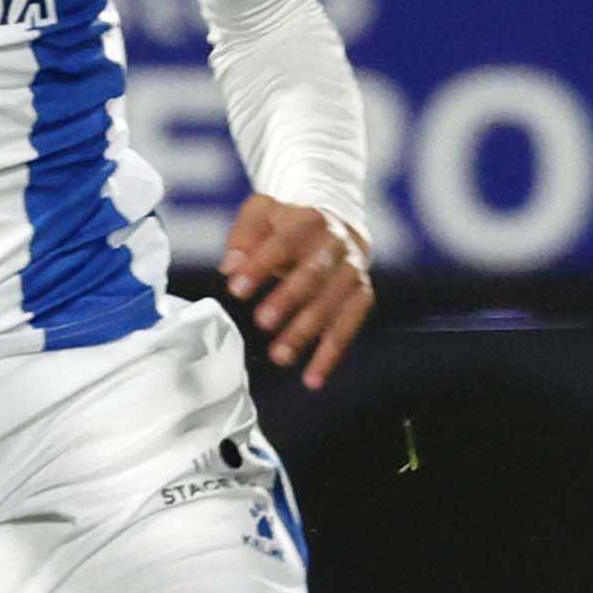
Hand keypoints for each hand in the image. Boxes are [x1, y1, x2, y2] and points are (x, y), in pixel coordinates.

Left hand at [222, 197, 372, 388]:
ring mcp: (353, 272)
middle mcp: (338, 245)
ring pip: (333, 304)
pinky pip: (348, 327)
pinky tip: (312, 379)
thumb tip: (230, 267)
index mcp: (311, 220)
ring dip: (307, 331)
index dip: (261, 265)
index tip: (236, 290)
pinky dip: (331, 354)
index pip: (284, 243)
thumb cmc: (289, 224)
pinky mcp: (362, 296)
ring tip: (279, 357)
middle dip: (289, 298)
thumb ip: (244, 238)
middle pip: (314, 273)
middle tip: (261, 321)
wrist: (340, 224)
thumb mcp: (263, 214)